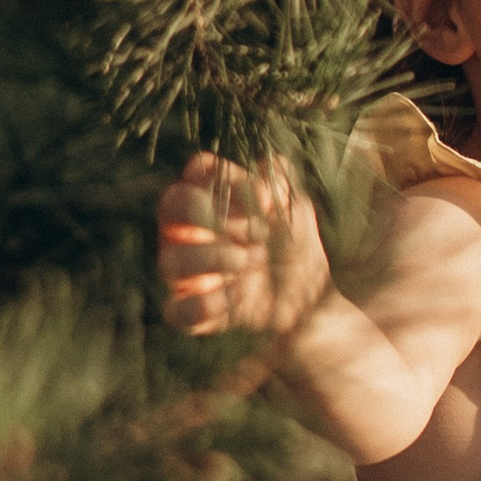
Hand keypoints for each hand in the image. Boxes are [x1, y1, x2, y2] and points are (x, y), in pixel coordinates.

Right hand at [157, 153, 329, 339]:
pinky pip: (175, 311)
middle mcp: (188, 230)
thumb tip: (264, 168)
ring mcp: (185, 273)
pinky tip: (242, 294)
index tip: (263, 198)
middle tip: (255, 233)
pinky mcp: (189, 312)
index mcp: (211, 197)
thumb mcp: (295, 210)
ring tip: (255, 261)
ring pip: (169, 261)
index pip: (197, 171)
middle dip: (209, 215)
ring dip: (214, 258)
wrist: (310, 302)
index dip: (225, 179)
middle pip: (169, 206)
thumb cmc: (294, 248)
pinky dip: (207, 304)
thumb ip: (281, 182)